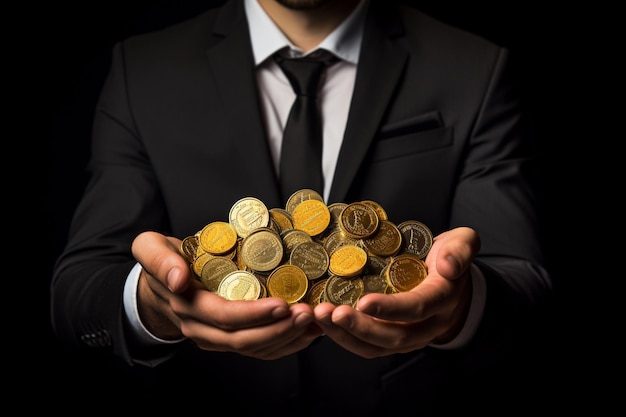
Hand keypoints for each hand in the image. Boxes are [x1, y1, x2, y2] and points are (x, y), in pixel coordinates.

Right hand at [131, 231, 322, 359]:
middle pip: (244, 338)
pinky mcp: (231, 339)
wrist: (159, 287)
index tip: (282, 304)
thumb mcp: (150, 249)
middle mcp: (203, 329)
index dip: (254, 314)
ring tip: (314, 322)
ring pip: (255, 348)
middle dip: (279, 329)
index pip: (224, 316)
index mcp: (188, 306)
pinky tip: (308, 334)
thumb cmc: (164, 262)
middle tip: (308, 313)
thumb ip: (159, 260)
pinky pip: (259, 350)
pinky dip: (286, 344)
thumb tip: (177, 278)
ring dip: (287, 338)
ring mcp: (217, 338)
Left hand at [313, 227, 479, 357]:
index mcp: (442, 299)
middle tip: (330, 312)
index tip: (363, 302)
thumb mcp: (462, 244)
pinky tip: (322, 323)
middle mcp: (427, 325)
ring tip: (319, 317)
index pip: (417, 308)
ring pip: (376, 348)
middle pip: (393, 337)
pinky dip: (342, 337)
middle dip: (359, 327)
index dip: (390, 309)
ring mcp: (409, 337)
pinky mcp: (392, 340)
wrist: (452, 282)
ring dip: (344, 336)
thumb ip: (461, 249)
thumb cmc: (449, 257)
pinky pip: (367, 346)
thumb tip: (448, 265)